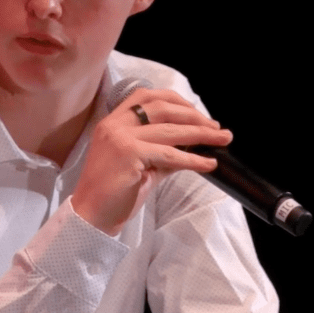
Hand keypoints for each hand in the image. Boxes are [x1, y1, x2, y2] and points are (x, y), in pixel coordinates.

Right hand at [70, 87, 232, 235]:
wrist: (91, 216)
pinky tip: (208, 164)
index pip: (146, 96)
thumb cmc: (114, 193)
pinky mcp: (129, 154)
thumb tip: (192, 146)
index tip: (197, 112)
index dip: (176, 101)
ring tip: (222, 139)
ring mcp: (120, 137)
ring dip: (201, 134)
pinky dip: (193, 160)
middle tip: (218, 128)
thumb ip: (161, 151)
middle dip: (195, 116)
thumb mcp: (140, 165)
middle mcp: (115, 125)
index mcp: (113, 122)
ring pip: (170, 130)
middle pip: (162, 108)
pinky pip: (170, 154)